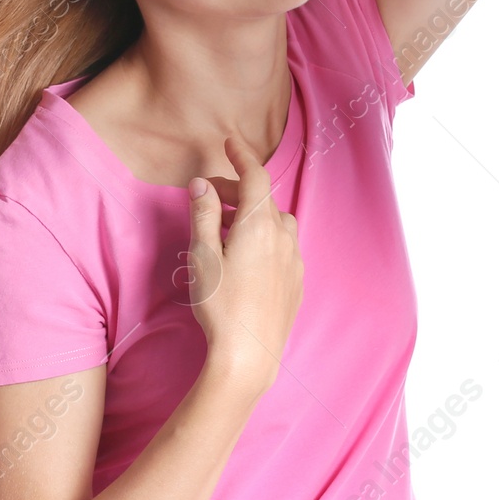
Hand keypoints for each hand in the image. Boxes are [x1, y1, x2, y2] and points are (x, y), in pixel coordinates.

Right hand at [182, 132, 303, 395]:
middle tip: (208, 196)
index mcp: (260, 225)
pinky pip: (283, 246)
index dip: (241, 155)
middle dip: (237, 190)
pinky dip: (265, 238)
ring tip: (225, 229)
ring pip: (277, 222)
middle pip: (264, 199)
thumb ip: (204, 215)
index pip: (255, 176)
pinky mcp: (297, 281)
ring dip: (253, 216)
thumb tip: (201, 183)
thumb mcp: (202, 256)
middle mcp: (284, 236)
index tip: (229, 143)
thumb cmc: (220, 305)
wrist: (249, 356)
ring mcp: (294, 260)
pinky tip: (245, 256)